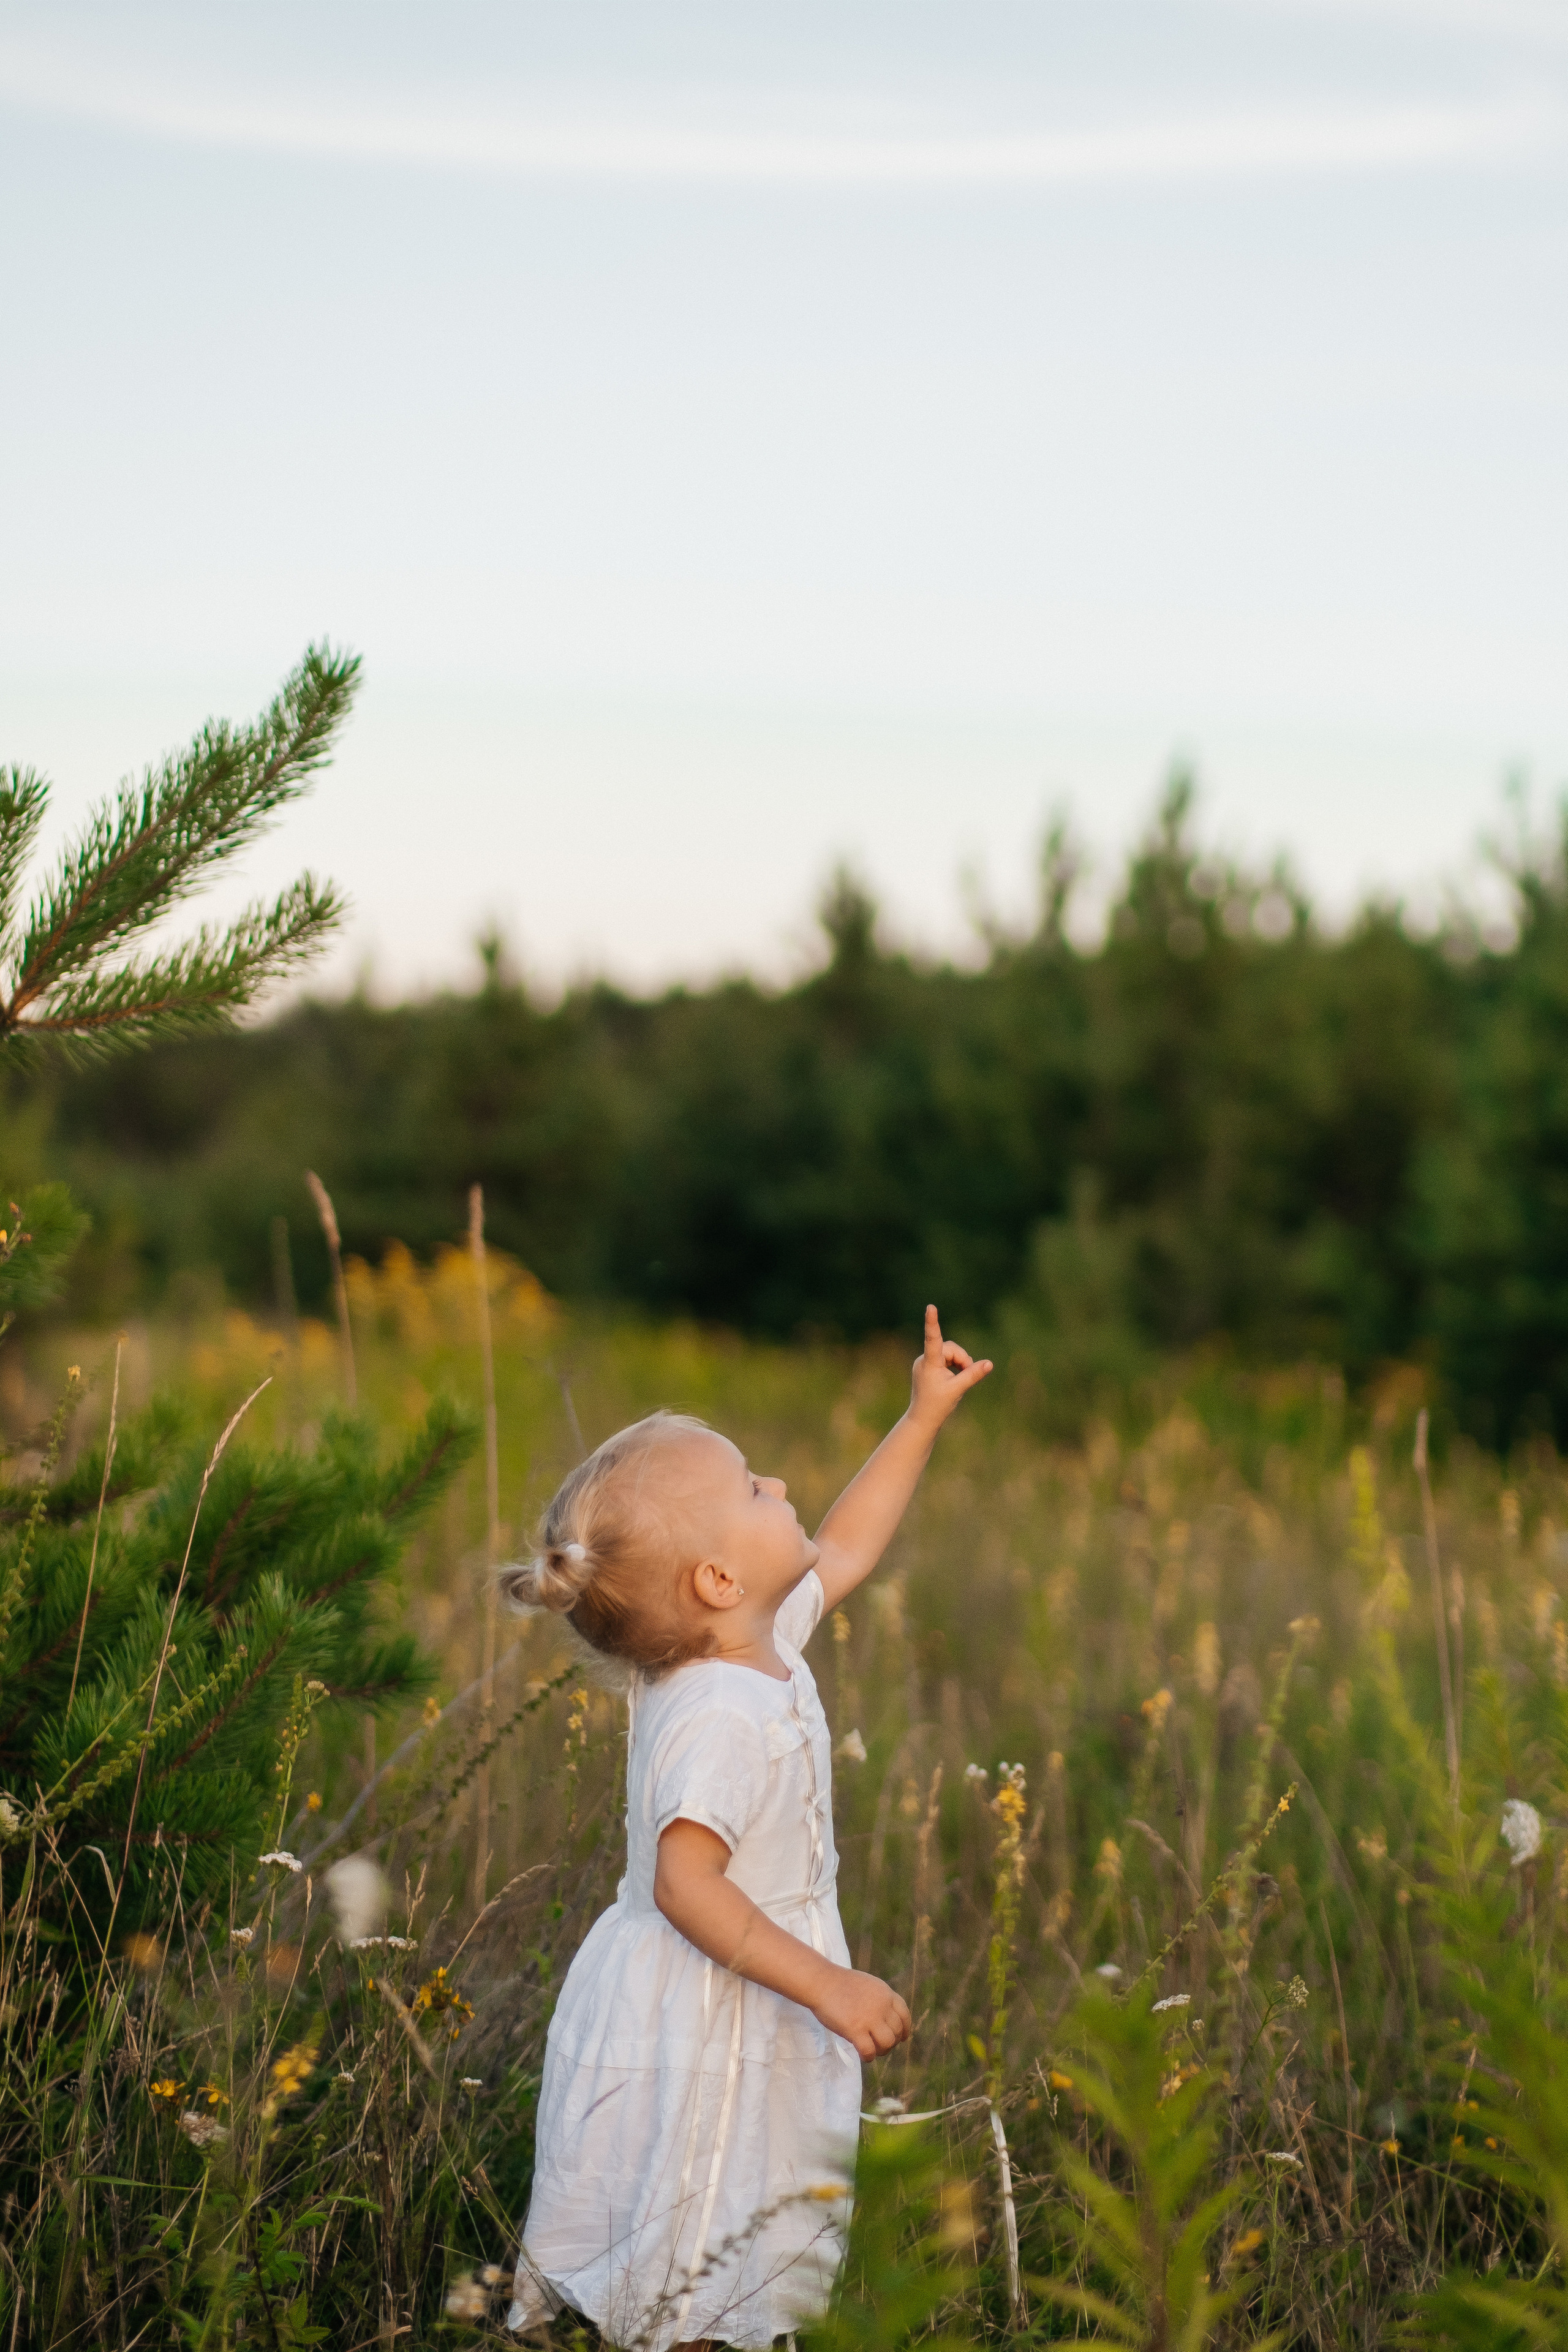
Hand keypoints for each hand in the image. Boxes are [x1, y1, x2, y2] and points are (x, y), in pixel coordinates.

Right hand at [811, 1965, 912, 2058]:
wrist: (822, 1982)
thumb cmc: (840, 1983)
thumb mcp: (868, 1985)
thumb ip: (879, 1999)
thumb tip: (885, 2017)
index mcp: (885, 1993)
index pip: (904, 2015)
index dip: (905, 2029)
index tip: (902, 2037)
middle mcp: (882, 2006)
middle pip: (897, 2032)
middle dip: (891, 2042)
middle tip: (880, 2045)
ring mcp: (869, 2018)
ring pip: (887, 2043)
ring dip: (882, 2051)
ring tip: (873, 2050)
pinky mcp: (855, 2030)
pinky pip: (869, 2051)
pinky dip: (868, 2057)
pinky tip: (863, 2055)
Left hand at [909, 1304, 992, 1431]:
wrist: (923, 1418)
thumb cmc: (938, 1405)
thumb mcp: (958, 1389)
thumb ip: (973, 1374)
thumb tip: (989, 1363)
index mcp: (929, 1363)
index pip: (932, 1339)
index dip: (933, 1322)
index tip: (930, 1307)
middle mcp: (924, 1359)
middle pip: (950, 1348)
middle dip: (962, 1359)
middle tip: (966, 1375)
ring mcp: (924, 1362)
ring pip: (948, 1352)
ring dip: (958, 1362)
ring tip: (960, 1378)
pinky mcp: (927, 1365)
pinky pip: (944, 1358)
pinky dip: (953, 1365)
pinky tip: (953, 1377)